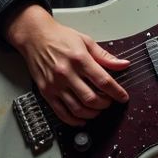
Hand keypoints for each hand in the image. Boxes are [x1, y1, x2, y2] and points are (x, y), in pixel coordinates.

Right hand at [3, 3, 129, 125]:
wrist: (34, 36)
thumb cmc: (59, 37)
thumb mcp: (86, 41)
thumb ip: (105, 56)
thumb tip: (123, 64)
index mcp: (79, 59)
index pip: (103, 81)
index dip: (117, 92)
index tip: (123, 97)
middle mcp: (66, 73)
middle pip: (91, 99)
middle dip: (105, 104)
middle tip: (108, 102)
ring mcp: (55, 84)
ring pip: (78, 109)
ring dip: (92, 113)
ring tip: (97, 109)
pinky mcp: (46, 92)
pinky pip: (62, 113)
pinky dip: (74, 120)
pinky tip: (82, 119)